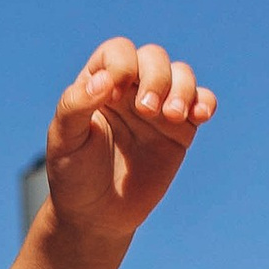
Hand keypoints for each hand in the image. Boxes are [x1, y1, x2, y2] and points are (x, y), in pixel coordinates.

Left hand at [45, 39, 214, 248]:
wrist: (97, 216)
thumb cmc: (74, 175)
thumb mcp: (63, 141)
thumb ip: (74, 106)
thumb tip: (103, 81)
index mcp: (99, 84)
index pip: (117, 52)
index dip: (121, 65)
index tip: (113, 95)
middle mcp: (130, 90)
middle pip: (154, 57)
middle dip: (156, 77)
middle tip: (146, 110)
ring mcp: (158, 108)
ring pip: (182, 74)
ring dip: (182, 88)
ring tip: (172, 117)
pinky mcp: (181, 130)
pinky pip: (201, 102)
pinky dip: (205, 102)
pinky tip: (199, 116)